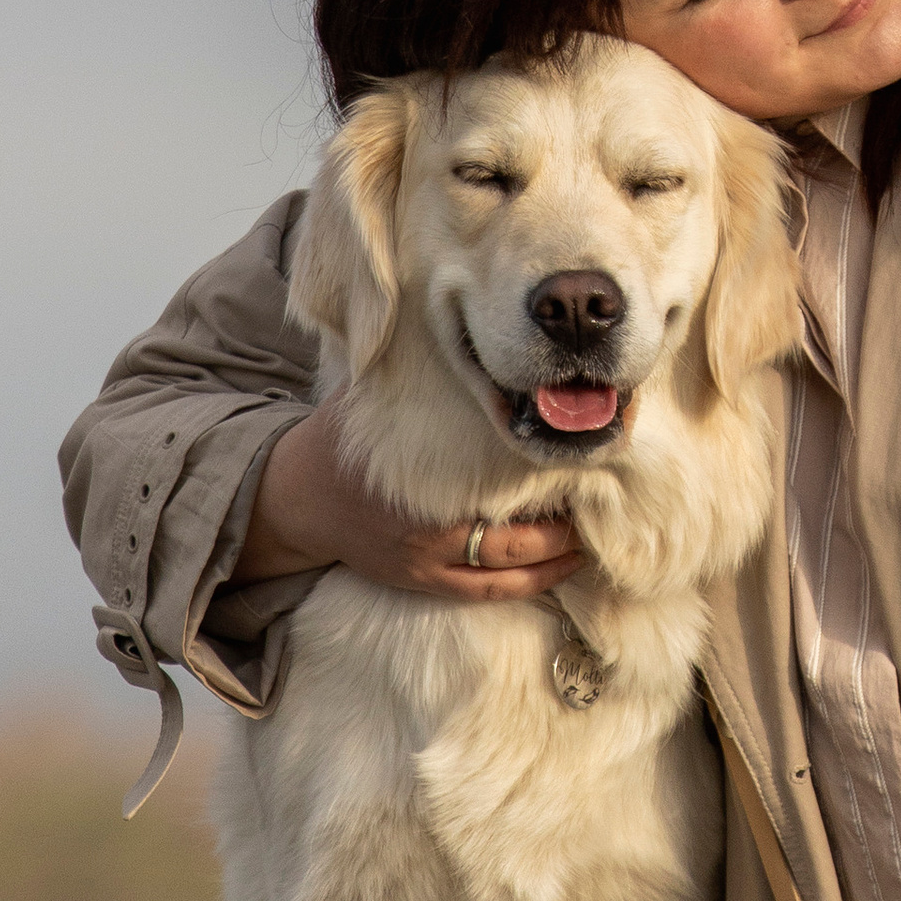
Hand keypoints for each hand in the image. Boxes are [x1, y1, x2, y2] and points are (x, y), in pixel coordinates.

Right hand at [236, 400, 588, 602]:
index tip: (580, 457)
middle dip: (561, 525)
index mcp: (424, 484)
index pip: (499, 483)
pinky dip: (528, 584)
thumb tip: (440, 308)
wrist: (298, 497)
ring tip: (591, 538)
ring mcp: (426, 563)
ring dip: (554, 559)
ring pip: (506, 571)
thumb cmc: (345, 440)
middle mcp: (429, 532)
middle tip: (602, 501)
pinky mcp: (422, 583)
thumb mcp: (373, 394)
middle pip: (512, 537)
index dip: (544, 474)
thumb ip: (414, 369)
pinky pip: (485, 592)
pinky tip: (561, 568)